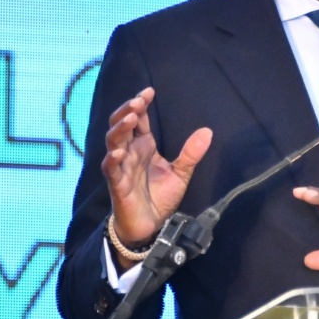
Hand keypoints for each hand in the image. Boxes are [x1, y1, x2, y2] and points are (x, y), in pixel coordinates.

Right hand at [102, 88, 211, 267]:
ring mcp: (122, 167)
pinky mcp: (117, 184)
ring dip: (119, 129)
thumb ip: (191, 153)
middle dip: (127, 110)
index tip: (149, 92)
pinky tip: (119, 152)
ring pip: (113, 142)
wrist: (151, 226)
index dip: (140, 104)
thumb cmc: (160, 197)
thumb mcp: (181, 173)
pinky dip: (113, 159)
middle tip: (138, 101)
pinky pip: (111, 169)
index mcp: (144, 146)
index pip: (138, 120)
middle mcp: (130, 152)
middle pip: (121, 125)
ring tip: (130, 118)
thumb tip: (207, 131)